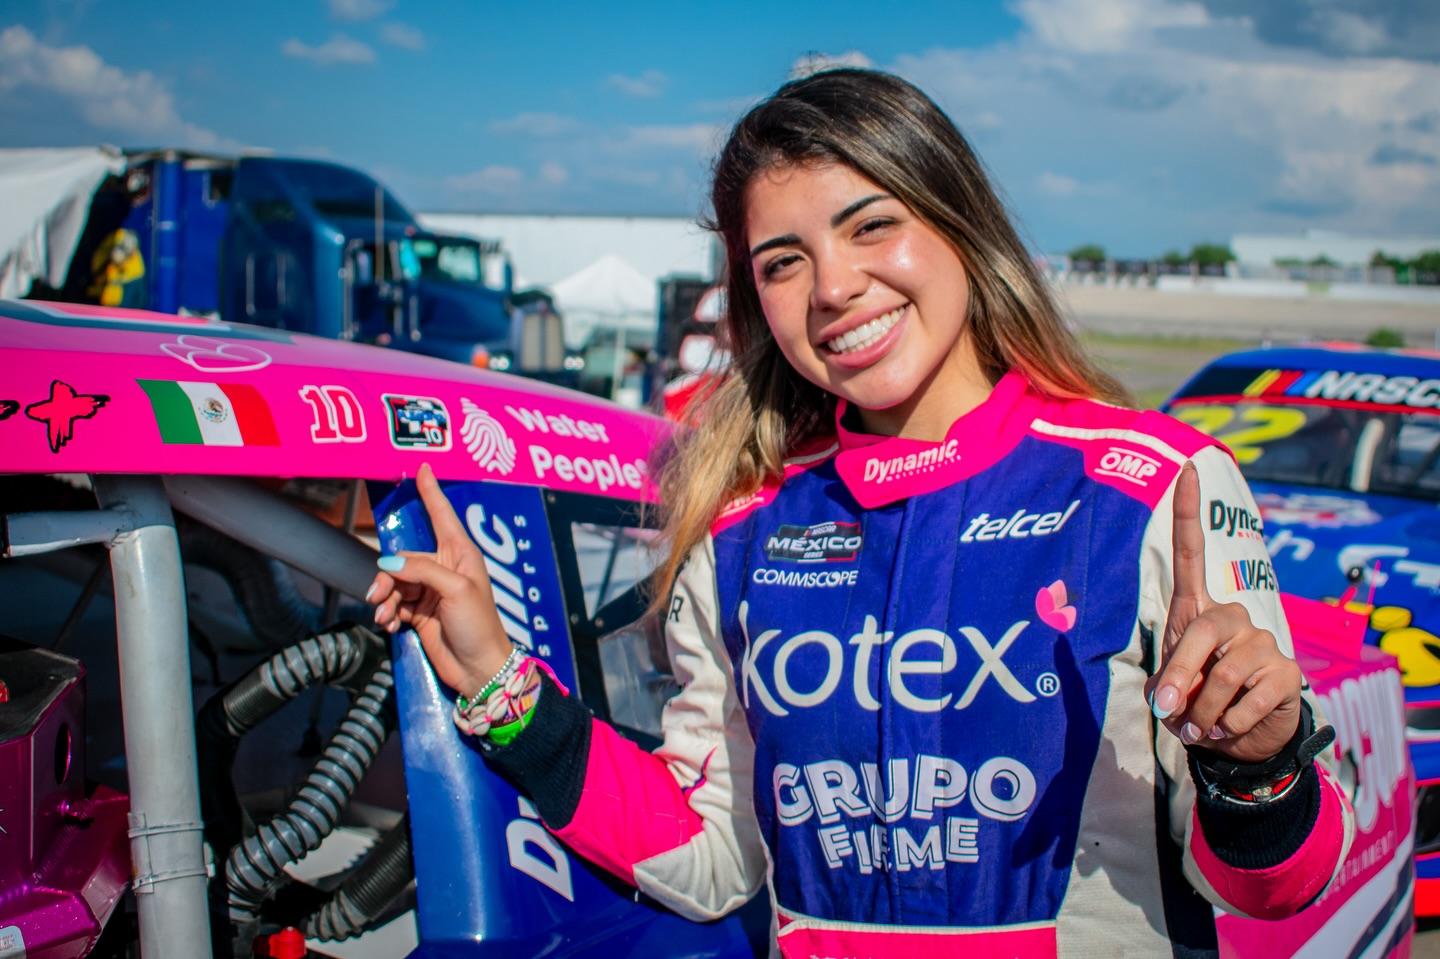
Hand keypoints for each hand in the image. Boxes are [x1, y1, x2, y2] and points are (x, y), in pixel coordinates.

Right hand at [367, 463, 511, 694]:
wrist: (478, 668)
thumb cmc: (478, 625)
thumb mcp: (455, 590)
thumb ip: (422, 571)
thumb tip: (389, 563)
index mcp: (461, 555)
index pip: (442, 516)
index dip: (431, 492)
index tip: (423, 468)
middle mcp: (444, 568)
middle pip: (404, 557)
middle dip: (388, 576)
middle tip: (379, 596)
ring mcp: (430, 590)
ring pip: (394, 582)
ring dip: (384, 599)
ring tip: (385, 617)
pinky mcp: (419, 612)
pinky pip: (393, 603)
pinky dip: (387, 613)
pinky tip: (389, 625)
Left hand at [1145, 461, 1302, 762]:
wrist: (1240, 739)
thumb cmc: (1198, 701)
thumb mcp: (1172, 690)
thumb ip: (1167, 686)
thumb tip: (1168, 699)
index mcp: (1199, 610)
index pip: (1192, 553)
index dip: (1189, 513)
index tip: (1187, 469)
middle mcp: (1234, 616)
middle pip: (1202, 634)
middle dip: (1181, 677)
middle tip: (1169, 712)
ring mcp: (1264, 641)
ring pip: (1226, 675)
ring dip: (1203, 712)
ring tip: (1198, 727)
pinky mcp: (1288, 673)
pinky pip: (1251, 700)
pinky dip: (1229, 725)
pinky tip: (1227, 729)